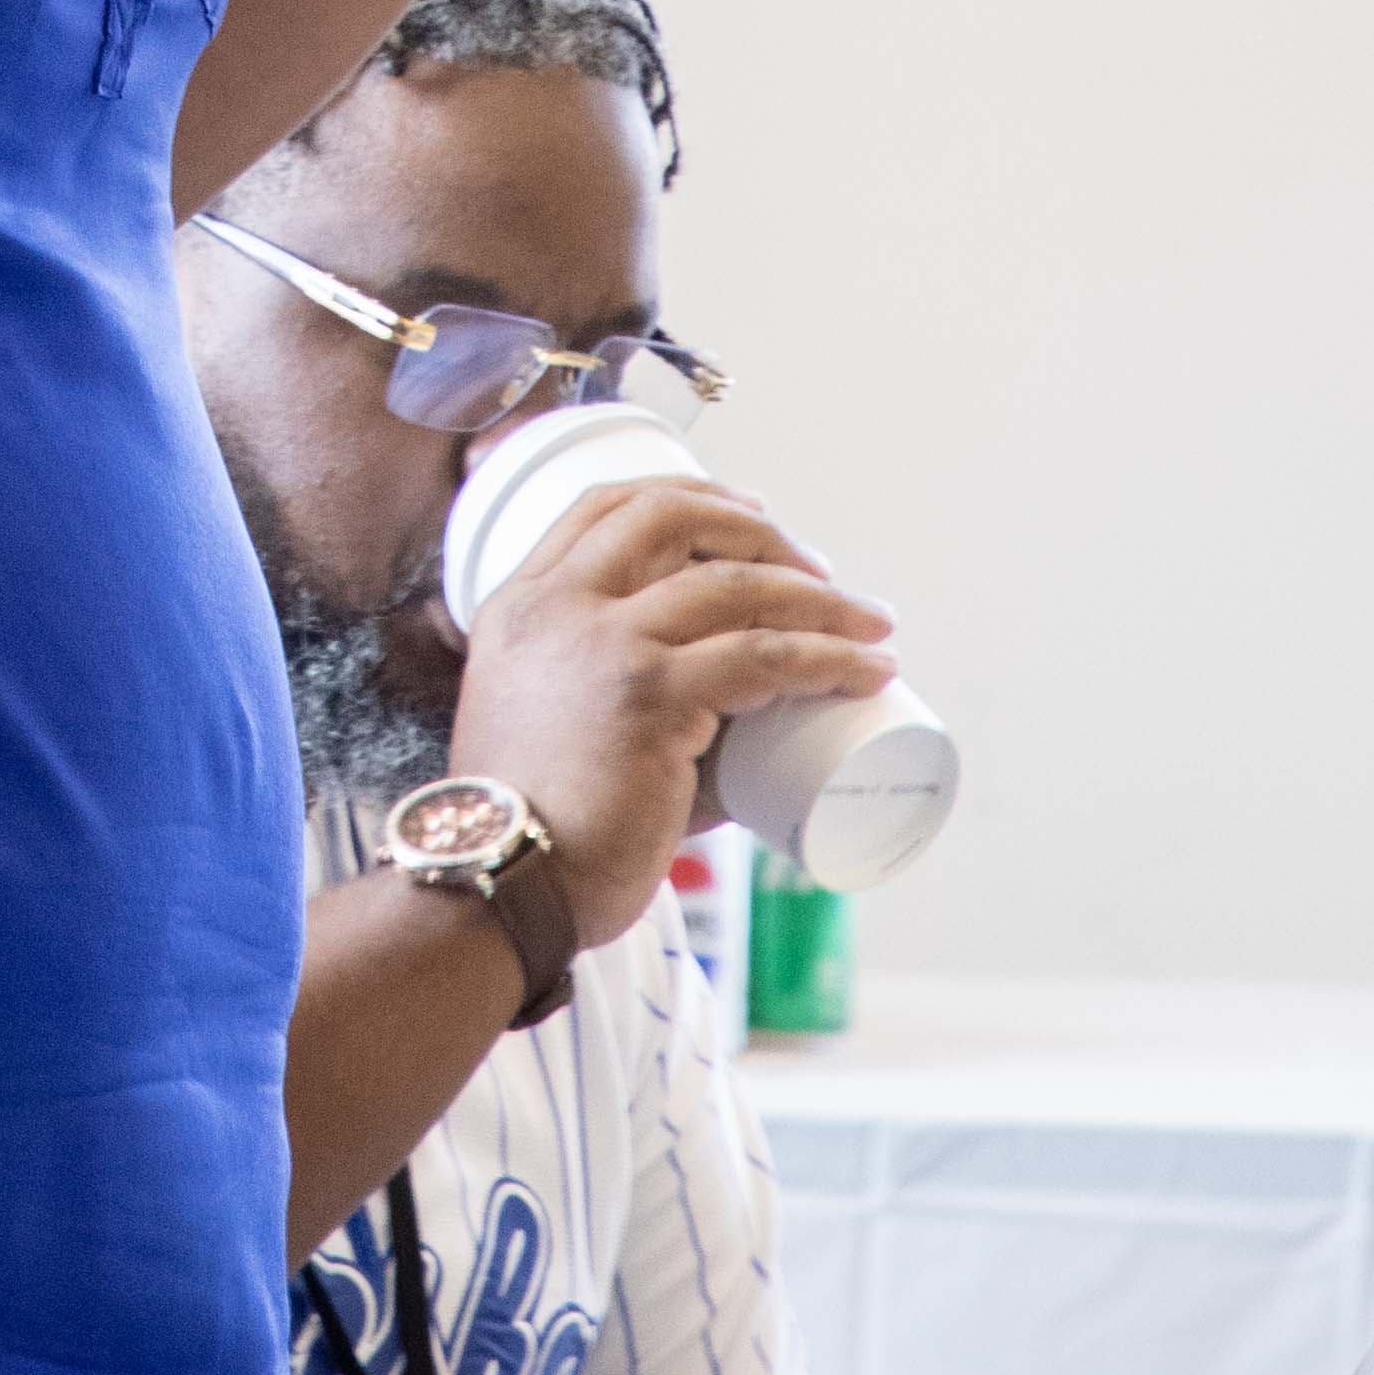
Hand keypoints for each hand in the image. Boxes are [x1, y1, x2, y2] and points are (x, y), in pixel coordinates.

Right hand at [443, 477, 895, 948]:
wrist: (500, 878)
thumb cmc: (532, 828)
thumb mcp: (544, 724)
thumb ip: (612, 702)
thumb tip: (721, 725)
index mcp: (522, 603)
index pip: (606, 504)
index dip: (690, 496)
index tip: (752, 514)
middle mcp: (558, 606)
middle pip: (673, 518)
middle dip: (761, 531)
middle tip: (818, 570)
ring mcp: (607, 643)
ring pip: (736, 586)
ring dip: (822, 600)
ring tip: (873, 625)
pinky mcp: (652, 695)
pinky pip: (764, 656)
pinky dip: (830, 658)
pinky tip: (869, 669)